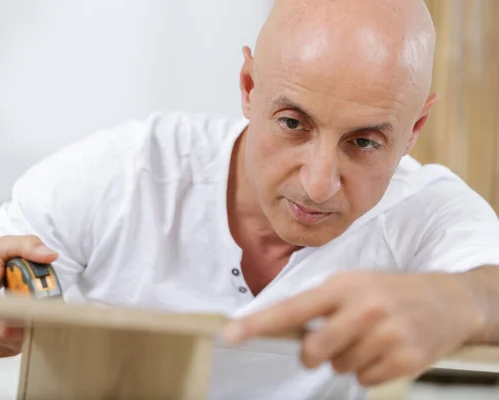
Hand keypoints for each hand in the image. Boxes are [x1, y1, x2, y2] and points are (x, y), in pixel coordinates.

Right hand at [0, 235, 57, 357]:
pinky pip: (5, 350)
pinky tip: (12, 319)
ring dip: (26, 329)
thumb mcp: (3, 246)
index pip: (4, 318)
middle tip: (41, 305)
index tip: (47, 311)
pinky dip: (16, 337)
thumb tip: (49, 255)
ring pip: (12, 345)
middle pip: (12, 335)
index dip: (29, 317)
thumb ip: (27, 246)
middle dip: (33, 321)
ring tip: (22, 308)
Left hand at [222, 271, 483, 385]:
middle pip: (313, 352)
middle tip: (335, 339)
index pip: (291, 309)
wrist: (446, 299)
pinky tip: (386, 348)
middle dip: (316, 353)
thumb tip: (283, 333)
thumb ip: (318, 306)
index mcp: (342, 286)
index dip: (257, 324)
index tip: (229, 335)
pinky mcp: (405, 358)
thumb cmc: (388, 292)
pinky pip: (365, 380)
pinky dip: (370, 370)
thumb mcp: (352, 285)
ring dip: (349, 358)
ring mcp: (386, 334)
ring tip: (371, 337)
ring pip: (341, 367)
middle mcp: (363, 308)